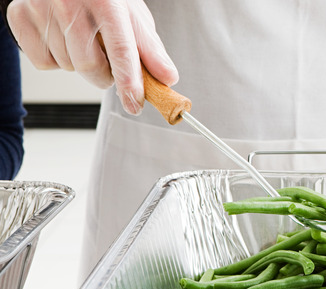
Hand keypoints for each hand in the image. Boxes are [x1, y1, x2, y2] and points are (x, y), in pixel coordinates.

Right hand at [7, 0, 178, 114]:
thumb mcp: (132, 16)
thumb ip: (150, 49)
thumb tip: (167, 78)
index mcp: (107, 2)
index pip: (121, 50)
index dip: (129, 81)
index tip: (135, 103)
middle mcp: (71, 3)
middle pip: (89, 66)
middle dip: (103, 75)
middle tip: (108, 62)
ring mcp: (42, 9)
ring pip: (66, 66)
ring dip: (79, 64)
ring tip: (83, 39)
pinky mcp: (20, 16)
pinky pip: (42, 62)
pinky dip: (55, 59)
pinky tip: (62, 39)